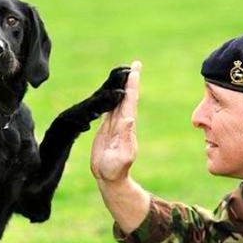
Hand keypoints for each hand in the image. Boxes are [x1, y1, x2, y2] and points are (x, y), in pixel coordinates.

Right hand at [91, 61, 141, 182]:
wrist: (110, 178)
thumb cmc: (116, 170)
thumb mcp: (122, 155)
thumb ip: (125, 138)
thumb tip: (129, 119)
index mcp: (126, 126)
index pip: (130, 101)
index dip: (132, 86)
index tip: (135, 71)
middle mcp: (122, 123)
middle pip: (126, 97)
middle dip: (130, 81)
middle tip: (135, 64)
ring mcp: (115, 126)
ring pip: (118, 102)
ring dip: (122, 88)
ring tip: (125, 74)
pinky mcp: (107, 130)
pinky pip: (110, 110)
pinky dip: (112, 99)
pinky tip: (113, 94)